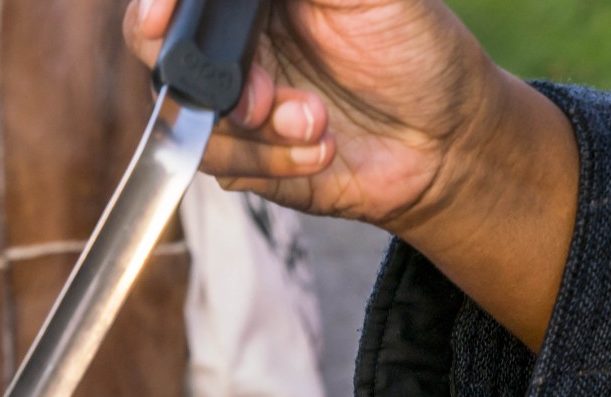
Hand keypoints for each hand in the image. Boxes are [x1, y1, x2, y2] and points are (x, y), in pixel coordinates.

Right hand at [124, 0, 577, 347]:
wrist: (448, 143)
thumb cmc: (418, 49)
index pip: (183, 2)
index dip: (162, 8)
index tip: (165, 18)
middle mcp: (237, 41)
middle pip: (164, 53)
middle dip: (210, 83)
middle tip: (259, 99)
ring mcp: (235, 100)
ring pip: (187, 118)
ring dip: (254, 131)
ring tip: (317, 124)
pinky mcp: (243, 157)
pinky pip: (219, 166)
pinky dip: (270, 163)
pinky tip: (319, 152)